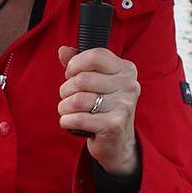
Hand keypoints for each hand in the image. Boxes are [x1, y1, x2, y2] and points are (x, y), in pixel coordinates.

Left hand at [57, 46, 139, 175]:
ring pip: (77, 100)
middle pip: (82, 79)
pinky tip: (71, 122)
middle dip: (66, 90)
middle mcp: (129, 86)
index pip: (95, 56)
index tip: (71, 74)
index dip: (75, 64)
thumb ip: (79, 64)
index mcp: (126, 70)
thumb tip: (63, 50)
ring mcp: (123, 106)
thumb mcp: (95, 82)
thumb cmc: (103, 107)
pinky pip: (77, 119)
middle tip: (68, 97)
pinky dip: (67, 121)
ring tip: (68, 111)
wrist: (117, 142)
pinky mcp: (114, 125)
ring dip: (64, 107)